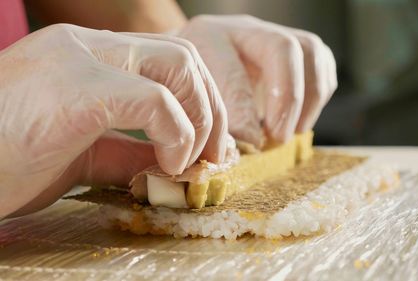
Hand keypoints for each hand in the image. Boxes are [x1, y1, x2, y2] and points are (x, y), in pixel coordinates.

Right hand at [0, 24, 227, 217]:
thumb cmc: (6, 163)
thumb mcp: (81, 154)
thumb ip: (129, 150)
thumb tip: (173, 162)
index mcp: (88, 56)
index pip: (169, 60)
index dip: (202, 103)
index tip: (208, 148)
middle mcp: (85, 45)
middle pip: (184, 57)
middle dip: (212, 109)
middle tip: (214, 156)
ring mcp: (79, 60)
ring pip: (178, 66)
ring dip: (200, 119)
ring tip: (188, 161)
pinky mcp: (75, 88)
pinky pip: (153, 99)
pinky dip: (176, 132)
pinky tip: (167, 163)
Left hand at [177, 15, 336, 146]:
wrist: (192, 68)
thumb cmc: (188, 89)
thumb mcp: (187, 103)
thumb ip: (208, 122)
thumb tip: (241, 150)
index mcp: (207, 39)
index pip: (233, 72)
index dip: (245, 111)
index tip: (250, 143)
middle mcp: (242, 30)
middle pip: (282, 48)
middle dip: (288, 97)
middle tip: (279, 136)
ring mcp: (270, 35)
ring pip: (308, 49)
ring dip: (310, 95)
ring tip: (295, 130)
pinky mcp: (292, 47)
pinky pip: (321, 58)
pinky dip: (319, 91)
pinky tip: (302, 119)